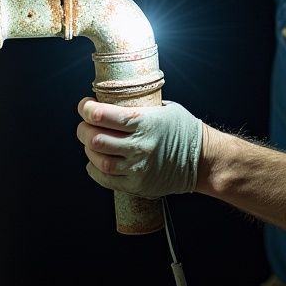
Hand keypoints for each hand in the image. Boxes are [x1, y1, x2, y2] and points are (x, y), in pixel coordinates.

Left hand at [76, 98, 202, 198]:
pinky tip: (95, 161)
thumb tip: (114, 101)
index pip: (102, 115)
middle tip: (85, 125)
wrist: (202, 160)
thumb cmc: (183, 130)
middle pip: (95, 138)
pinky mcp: (136, 184)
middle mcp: (139, 145)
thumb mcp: (164, 109)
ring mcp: (137, 167)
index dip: (86, 108)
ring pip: (98, 159)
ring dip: (88, 149)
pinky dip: (93, 168)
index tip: (84, 105)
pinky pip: (105, 179)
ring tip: (91, 142)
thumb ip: (139, 106)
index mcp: (144, 122)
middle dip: (83, 129)